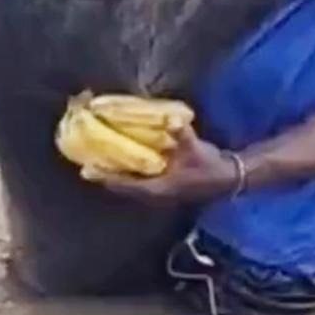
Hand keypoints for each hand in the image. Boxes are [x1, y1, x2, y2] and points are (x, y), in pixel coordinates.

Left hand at [91, 126, 237, 205]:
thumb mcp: (195, 148)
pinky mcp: (163, 187)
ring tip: (99, 161)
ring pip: (129, 185)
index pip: (125, 184)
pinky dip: (127, 172)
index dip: (106, 177)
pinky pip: (137, 181)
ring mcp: (158, 192)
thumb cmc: (209, 166)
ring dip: (115, 174)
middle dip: (106, 175)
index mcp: (159, 188)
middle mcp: (154, 194)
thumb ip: (182, 134)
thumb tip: (172, 120)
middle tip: (87, 162)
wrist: (227, 178)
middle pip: (123, 186)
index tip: (88, 169)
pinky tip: (121, 160)